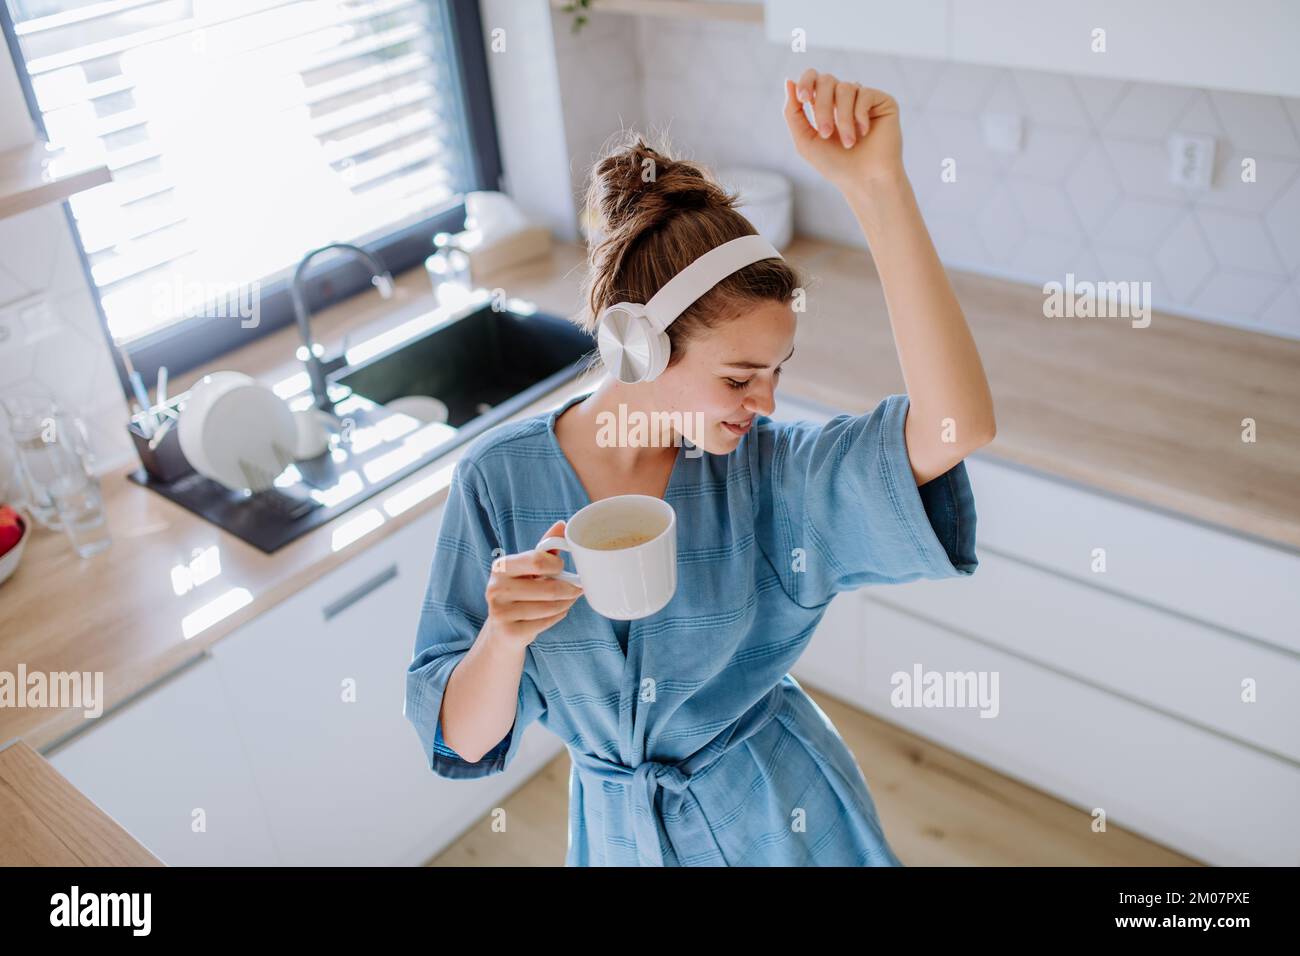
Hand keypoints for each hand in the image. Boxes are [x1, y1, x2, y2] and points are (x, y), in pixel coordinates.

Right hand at [484, 520, 583, 648]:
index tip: (562, 568)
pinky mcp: (509, 632)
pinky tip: (557, 613)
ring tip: (567, 600)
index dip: (557, 565)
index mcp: (501, 566)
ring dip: (566, 603)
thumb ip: (545, 548)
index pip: (538, 561)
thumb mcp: (529, 568)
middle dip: (569, 588)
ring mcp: (499, 612)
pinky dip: (558, 617)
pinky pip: (546, 622)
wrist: (502, 630)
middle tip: (577, 588)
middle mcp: (495, 588)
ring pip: (549, 607)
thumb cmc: (520, 592)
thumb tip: (562, 524)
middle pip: (548, 587)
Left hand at [783, 70, 903, 194]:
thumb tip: (789, 80)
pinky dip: (859, 115)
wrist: (864, 180)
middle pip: (827, 80)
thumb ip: (793, 113)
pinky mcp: (883, 101)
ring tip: (848, 142)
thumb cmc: (835, 165)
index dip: (806, 81)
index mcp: (825, 105)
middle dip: (822, 107)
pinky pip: (865, 94)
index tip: (803, 99)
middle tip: (826, 134)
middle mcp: (844, 99)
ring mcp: (864, 99)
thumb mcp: (805, 140)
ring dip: (842, 118)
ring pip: (845, 88)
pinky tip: (865, 132)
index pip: (814, 78)